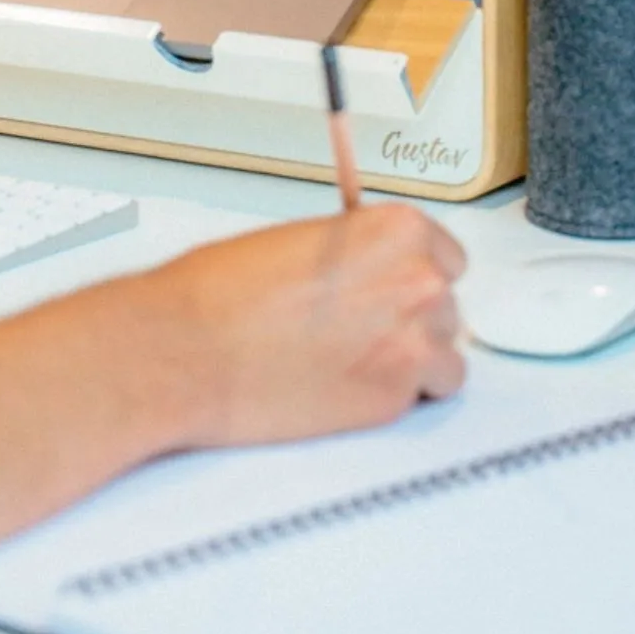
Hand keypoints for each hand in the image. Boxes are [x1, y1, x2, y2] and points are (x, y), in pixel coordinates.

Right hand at [151, 204, 467, 448]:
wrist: (189, 349)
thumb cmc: (222, 292)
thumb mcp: (300, 240)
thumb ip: (354, 252)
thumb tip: (370, 273)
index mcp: (396, 231)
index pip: (446, 256)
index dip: (413, 273)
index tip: (393, 287)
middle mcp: (418, 284)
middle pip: (445, 306)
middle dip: (408, 318)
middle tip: (361, 328)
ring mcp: (411, 346)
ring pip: (445, 358)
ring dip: (413, 362)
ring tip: (359, 362)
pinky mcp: (392, 402)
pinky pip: (421, 399)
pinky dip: (396, 398)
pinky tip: (352, 387)